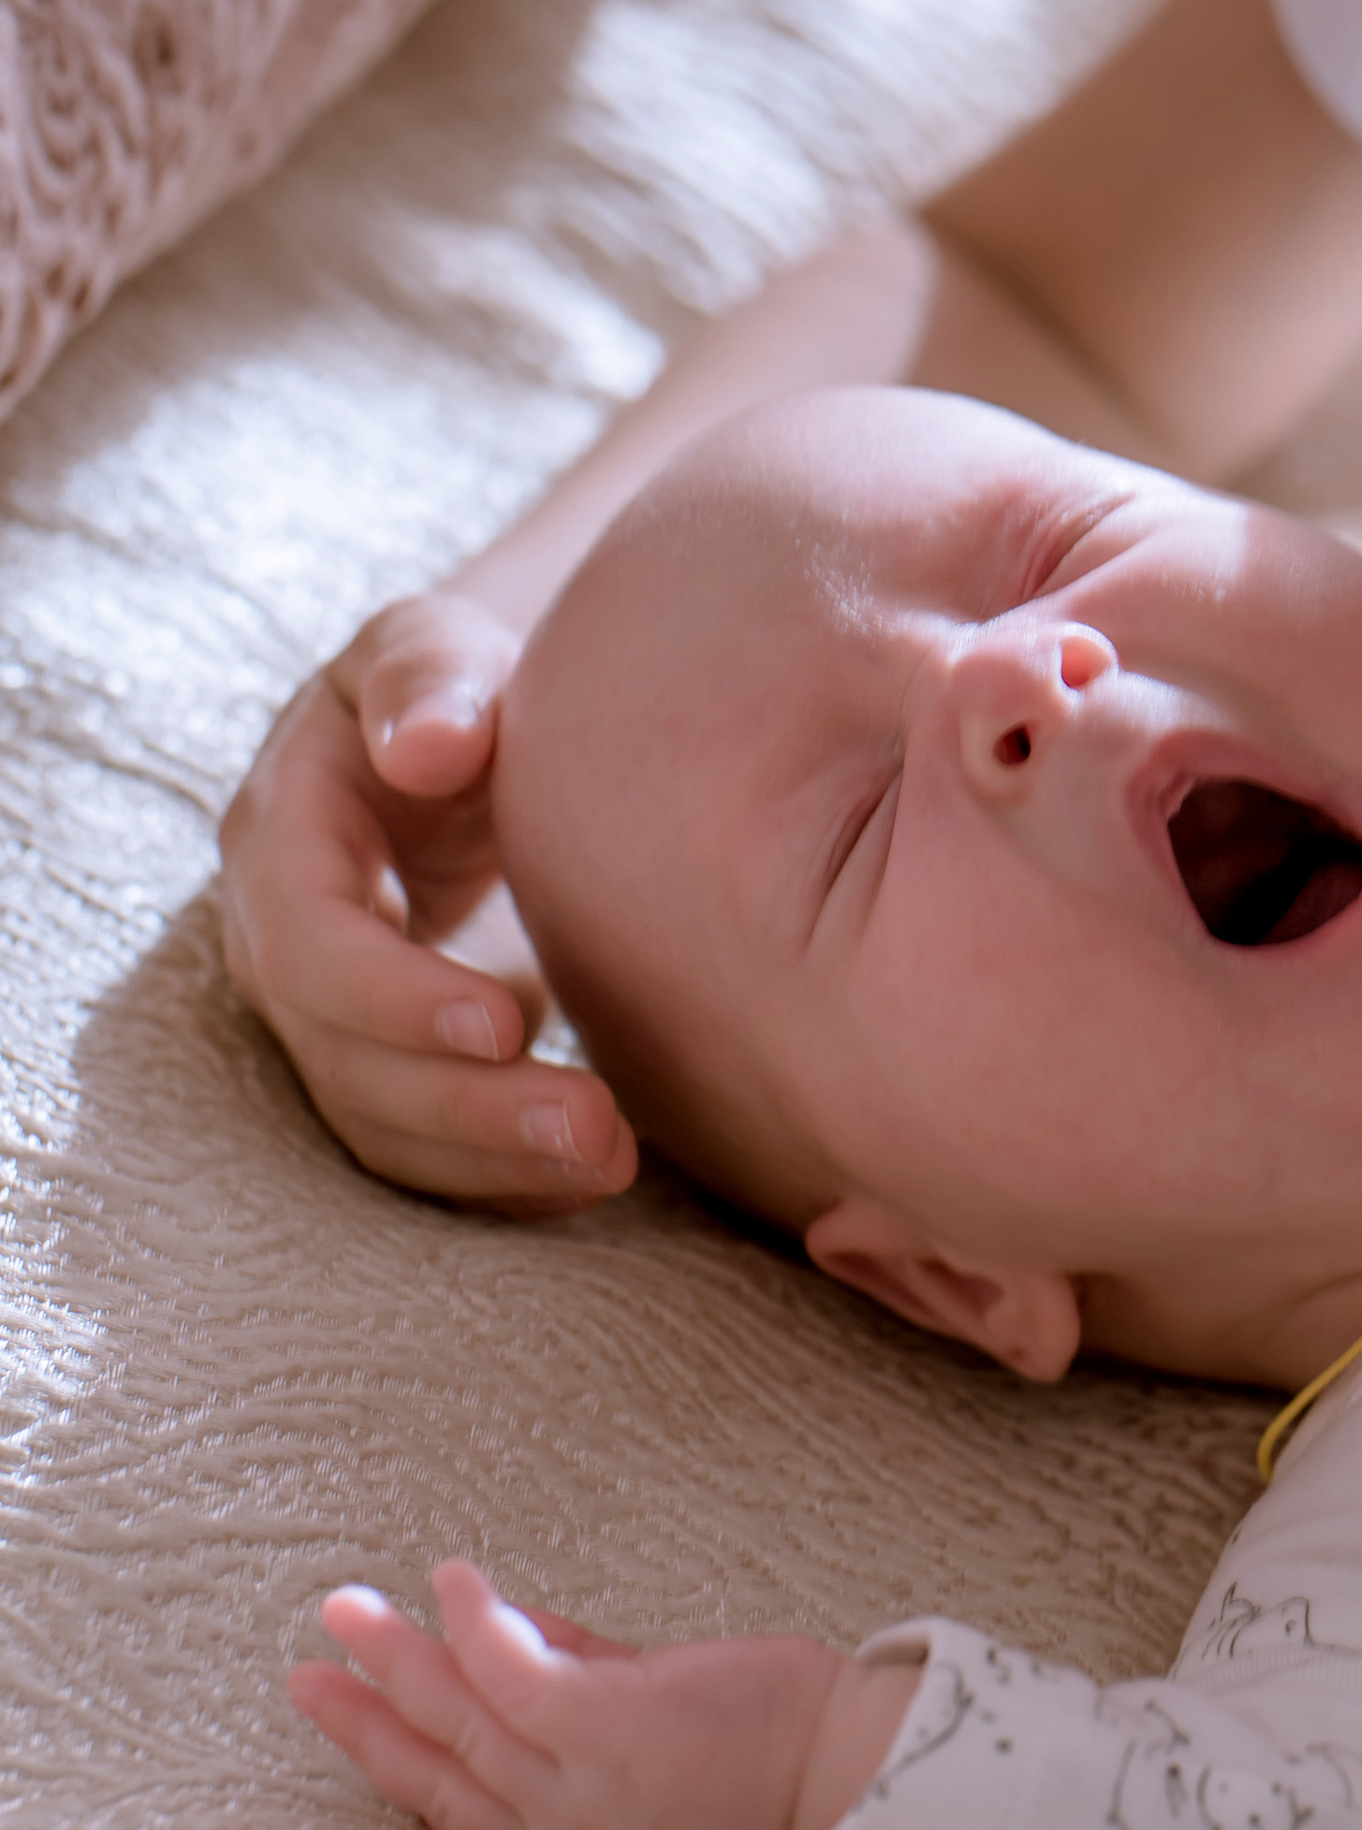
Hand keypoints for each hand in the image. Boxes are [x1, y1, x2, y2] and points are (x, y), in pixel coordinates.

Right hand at [219, 592, 637, 1208]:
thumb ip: (431, 678)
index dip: (394, 993)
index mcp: (282, 831)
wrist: (465, 747)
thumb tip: (422, 746)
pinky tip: (587, 1178)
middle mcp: (281, 940)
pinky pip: (422, 1148)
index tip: (510, 1021)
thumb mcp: (438, 652)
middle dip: (466, 1104)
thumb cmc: (457, 691)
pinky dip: (501, 1177)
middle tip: (596, 1126)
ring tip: (611, 1159)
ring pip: (379, 1121)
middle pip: (343, 1055)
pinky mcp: (384, 1066)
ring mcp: (326, 1016)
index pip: (307, 936)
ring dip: (492, 1158)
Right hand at [290, 1561, 916, 1829]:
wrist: (863, 1782)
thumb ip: (590, 1694)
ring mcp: (588, 1787)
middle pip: (443, 1774)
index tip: (344, 1718)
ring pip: (464, 1723)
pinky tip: (452, 1582)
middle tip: (305, 1670)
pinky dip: (480, 1628)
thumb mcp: (663, 1742)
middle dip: (366, 1721)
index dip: (396, 1766)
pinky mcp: (614, 1732)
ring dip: (398, 1664)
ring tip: (347, 1610)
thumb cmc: (778, 1759)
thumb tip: (517, 1639)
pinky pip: (518, 1676)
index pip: (464, 1815)